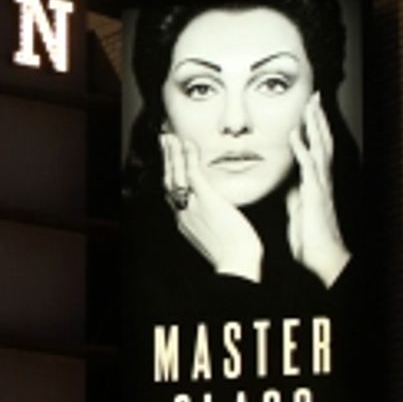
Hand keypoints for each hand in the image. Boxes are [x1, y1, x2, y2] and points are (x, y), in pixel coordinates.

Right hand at [161, 131, 262, 281]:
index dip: (171, 176)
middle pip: (169, 182)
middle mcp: (183, 214)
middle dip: (166, 160)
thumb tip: (224, 216)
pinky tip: (188, 143)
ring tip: (170, 137)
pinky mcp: (206, 201)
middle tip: (164, 141)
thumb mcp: (219, 238)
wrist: (238, 265)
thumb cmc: (236, 256)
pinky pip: (193, 174)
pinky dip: (189, 157)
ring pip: (176, 175)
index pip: (174, 195)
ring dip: (173, 153)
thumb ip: (215, 224)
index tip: (171, 163)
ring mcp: (193, 207)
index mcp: (185, 223)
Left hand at [286, 92, 350, 288]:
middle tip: (314, 95)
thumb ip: (297, 194)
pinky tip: (293, 134)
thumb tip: (290, 184)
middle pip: (323, 141)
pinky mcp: (314, 195)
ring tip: (310, 104)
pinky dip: (301, 149)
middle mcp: (322, 179)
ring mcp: (320, 185)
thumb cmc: (311, 238)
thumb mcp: (300, 210)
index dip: (314, 128)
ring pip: (320, 148)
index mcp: (316, 182)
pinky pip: (308, 168)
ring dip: (315, 125)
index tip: (310, 108)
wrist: (321, 258)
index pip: (317, 147)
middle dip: (319, 118)